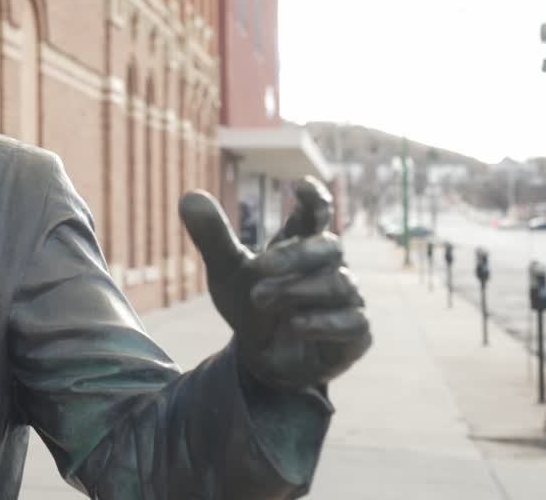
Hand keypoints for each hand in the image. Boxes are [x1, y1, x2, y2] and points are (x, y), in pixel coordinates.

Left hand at [180, 177, 370, 392]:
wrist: (261, 360)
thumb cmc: (251, 305)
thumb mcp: (226, 272)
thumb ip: (213, 237)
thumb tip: (188, 196)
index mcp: (301, 243)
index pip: (317, 213)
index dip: (315, 199)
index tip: (302, 186)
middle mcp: (330, 267)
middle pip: (329, 246)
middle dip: (295, 255)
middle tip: (260, 267)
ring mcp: (348, 300)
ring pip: (339, 284)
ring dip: (297, 291)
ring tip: (259, 299)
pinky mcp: (356, 334)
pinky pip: (354, 323)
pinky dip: (324, 323)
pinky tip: (295, 325)